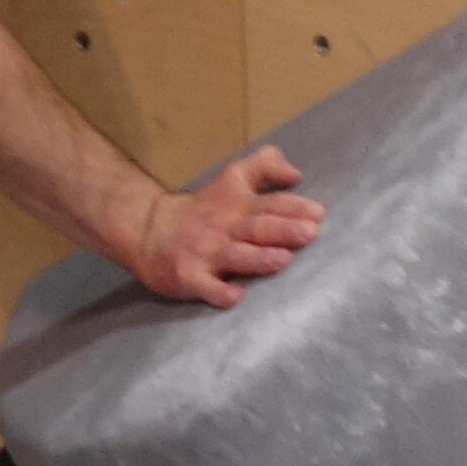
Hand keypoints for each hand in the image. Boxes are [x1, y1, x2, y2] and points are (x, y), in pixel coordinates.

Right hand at [124, 143, 323, 309]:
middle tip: (309, 234)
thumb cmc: (204, 210)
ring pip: (234, 255)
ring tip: (282, 260)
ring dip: (258, 258)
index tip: (318, 213)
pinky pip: (204, 286)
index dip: (294, 206)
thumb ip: (264, 167)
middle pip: (256, 227)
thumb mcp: (232, 179)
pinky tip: (235, 298)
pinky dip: (219, 292)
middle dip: (283, 230)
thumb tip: (297, 174)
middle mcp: (223, 226)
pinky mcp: (188, 276)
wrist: (148, 230)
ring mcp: (204, 252)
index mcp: (236, 203)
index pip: (269, 202)